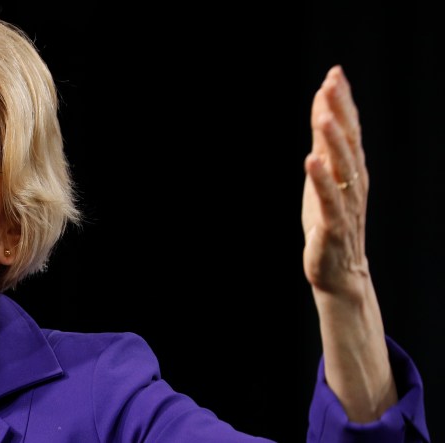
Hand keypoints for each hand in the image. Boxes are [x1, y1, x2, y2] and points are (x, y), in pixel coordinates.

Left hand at [302, 64, 367, 297]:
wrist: (339, 271)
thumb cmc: (330, 220)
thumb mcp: (324, 176)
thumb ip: (324, 143)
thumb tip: (322, 103)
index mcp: (352, 170)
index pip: (350, 130)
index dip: (343, 102)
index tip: (335, 73)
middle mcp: (353, 183)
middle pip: (348, 143)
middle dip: (340, 113)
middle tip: (332, 82)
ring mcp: (345, 205)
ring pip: (342, 169)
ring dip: (332, 142)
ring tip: (322, 117)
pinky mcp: (333, 227)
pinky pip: (328, 201)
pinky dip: (320, 181)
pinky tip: (310, 162)